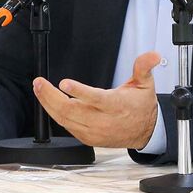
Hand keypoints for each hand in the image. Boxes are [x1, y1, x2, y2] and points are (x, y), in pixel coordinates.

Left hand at [32, 52, 160, 148]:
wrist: (144, 132)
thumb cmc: (141, 107)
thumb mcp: (145, 84)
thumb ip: (144, 67)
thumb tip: (152, 55)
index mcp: (116, 105)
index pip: (95, 99)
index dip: (79, 92)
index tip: (64, 83)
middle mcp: (103, 120)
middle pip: (72, 110)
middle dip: (51, 96)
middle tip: (39, 83)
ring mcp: (94, 131)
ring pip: (65, 119)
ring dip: (48, 104)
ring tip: (39, 89)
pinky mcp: (88, 137)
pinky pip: (66, 126)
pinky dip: (55, 114)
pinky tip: (49, 103)